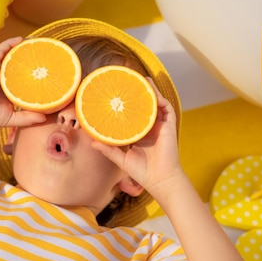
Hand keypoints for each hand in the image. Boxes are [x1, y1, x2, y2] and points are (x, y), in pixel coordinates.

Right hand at [0, 37, 45, 129]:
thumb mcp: (12, 118)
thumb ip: (27, 118)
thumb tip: (45, 118)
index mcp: (8, 88)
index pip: (23, 77)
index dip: (33, 72)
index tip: (47, 70)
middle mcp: (3, 77)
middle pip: (18, 64)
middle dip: (30, 58)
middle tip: (44, 54)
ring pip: (11, 54)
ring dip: (22, 47)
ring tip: (36, 43)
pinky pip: (1, 50)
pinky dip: (10, 43)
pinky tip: (21, 40)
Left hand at [91, 80, 182, 197]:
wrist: (160, 180)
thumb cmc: (142, 172)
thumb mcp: (121, 158)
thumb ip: (108, 149)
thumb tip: (92, 142)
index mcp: (140, 134)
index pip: (132, 116)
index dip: (126, 106)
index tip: (116, 96)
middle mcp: (150, 128)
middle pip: (144, 106)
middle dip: (138, 94)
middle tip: (128, 82)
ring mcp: (160, 126)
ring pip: (155, 104)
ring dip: (150, 92)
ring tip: (141, 80)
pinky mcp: (169, 126)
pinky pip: (166, 108)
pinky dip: (159, 98)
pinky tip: (151, 91)